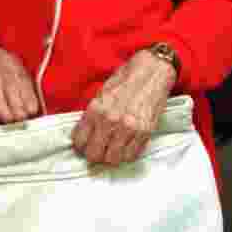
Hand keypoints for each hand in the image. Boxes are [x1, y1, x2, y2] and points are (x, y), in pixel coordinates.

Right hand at [0, 15, 39, 122]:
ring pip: (2, 106)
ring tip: (9, 118)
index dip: (31, 103)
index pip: (27, 89)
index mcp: (13, 65)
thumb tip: (28, 95)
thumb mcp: (6, 58)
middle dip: (20, 113)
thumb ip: (18, 74)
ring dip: (7, 115)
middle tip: (21, 119)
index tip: (32, 111)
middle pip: (16, 100)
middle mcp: (3, 72)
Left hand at [71, 49, 176, 164]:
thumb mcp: (100, 94)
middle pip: (94, 154)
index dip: (80, 145)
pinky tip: (124, 147)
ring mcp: (129, 128)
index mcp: (96, 109)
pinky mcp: (145, 132)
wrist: (151, 72)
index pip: (80, 141)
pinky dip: (126, 155)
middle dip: (93, 155)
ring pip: (113, 159)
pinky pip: (131, 155)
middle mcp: (111, 121)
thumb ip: (92, 115)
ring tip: (110, 150)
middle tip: (95, 150)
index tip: (83, 145)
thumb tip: (84, 135)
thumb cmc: (125, 81)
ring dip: (110, 157)